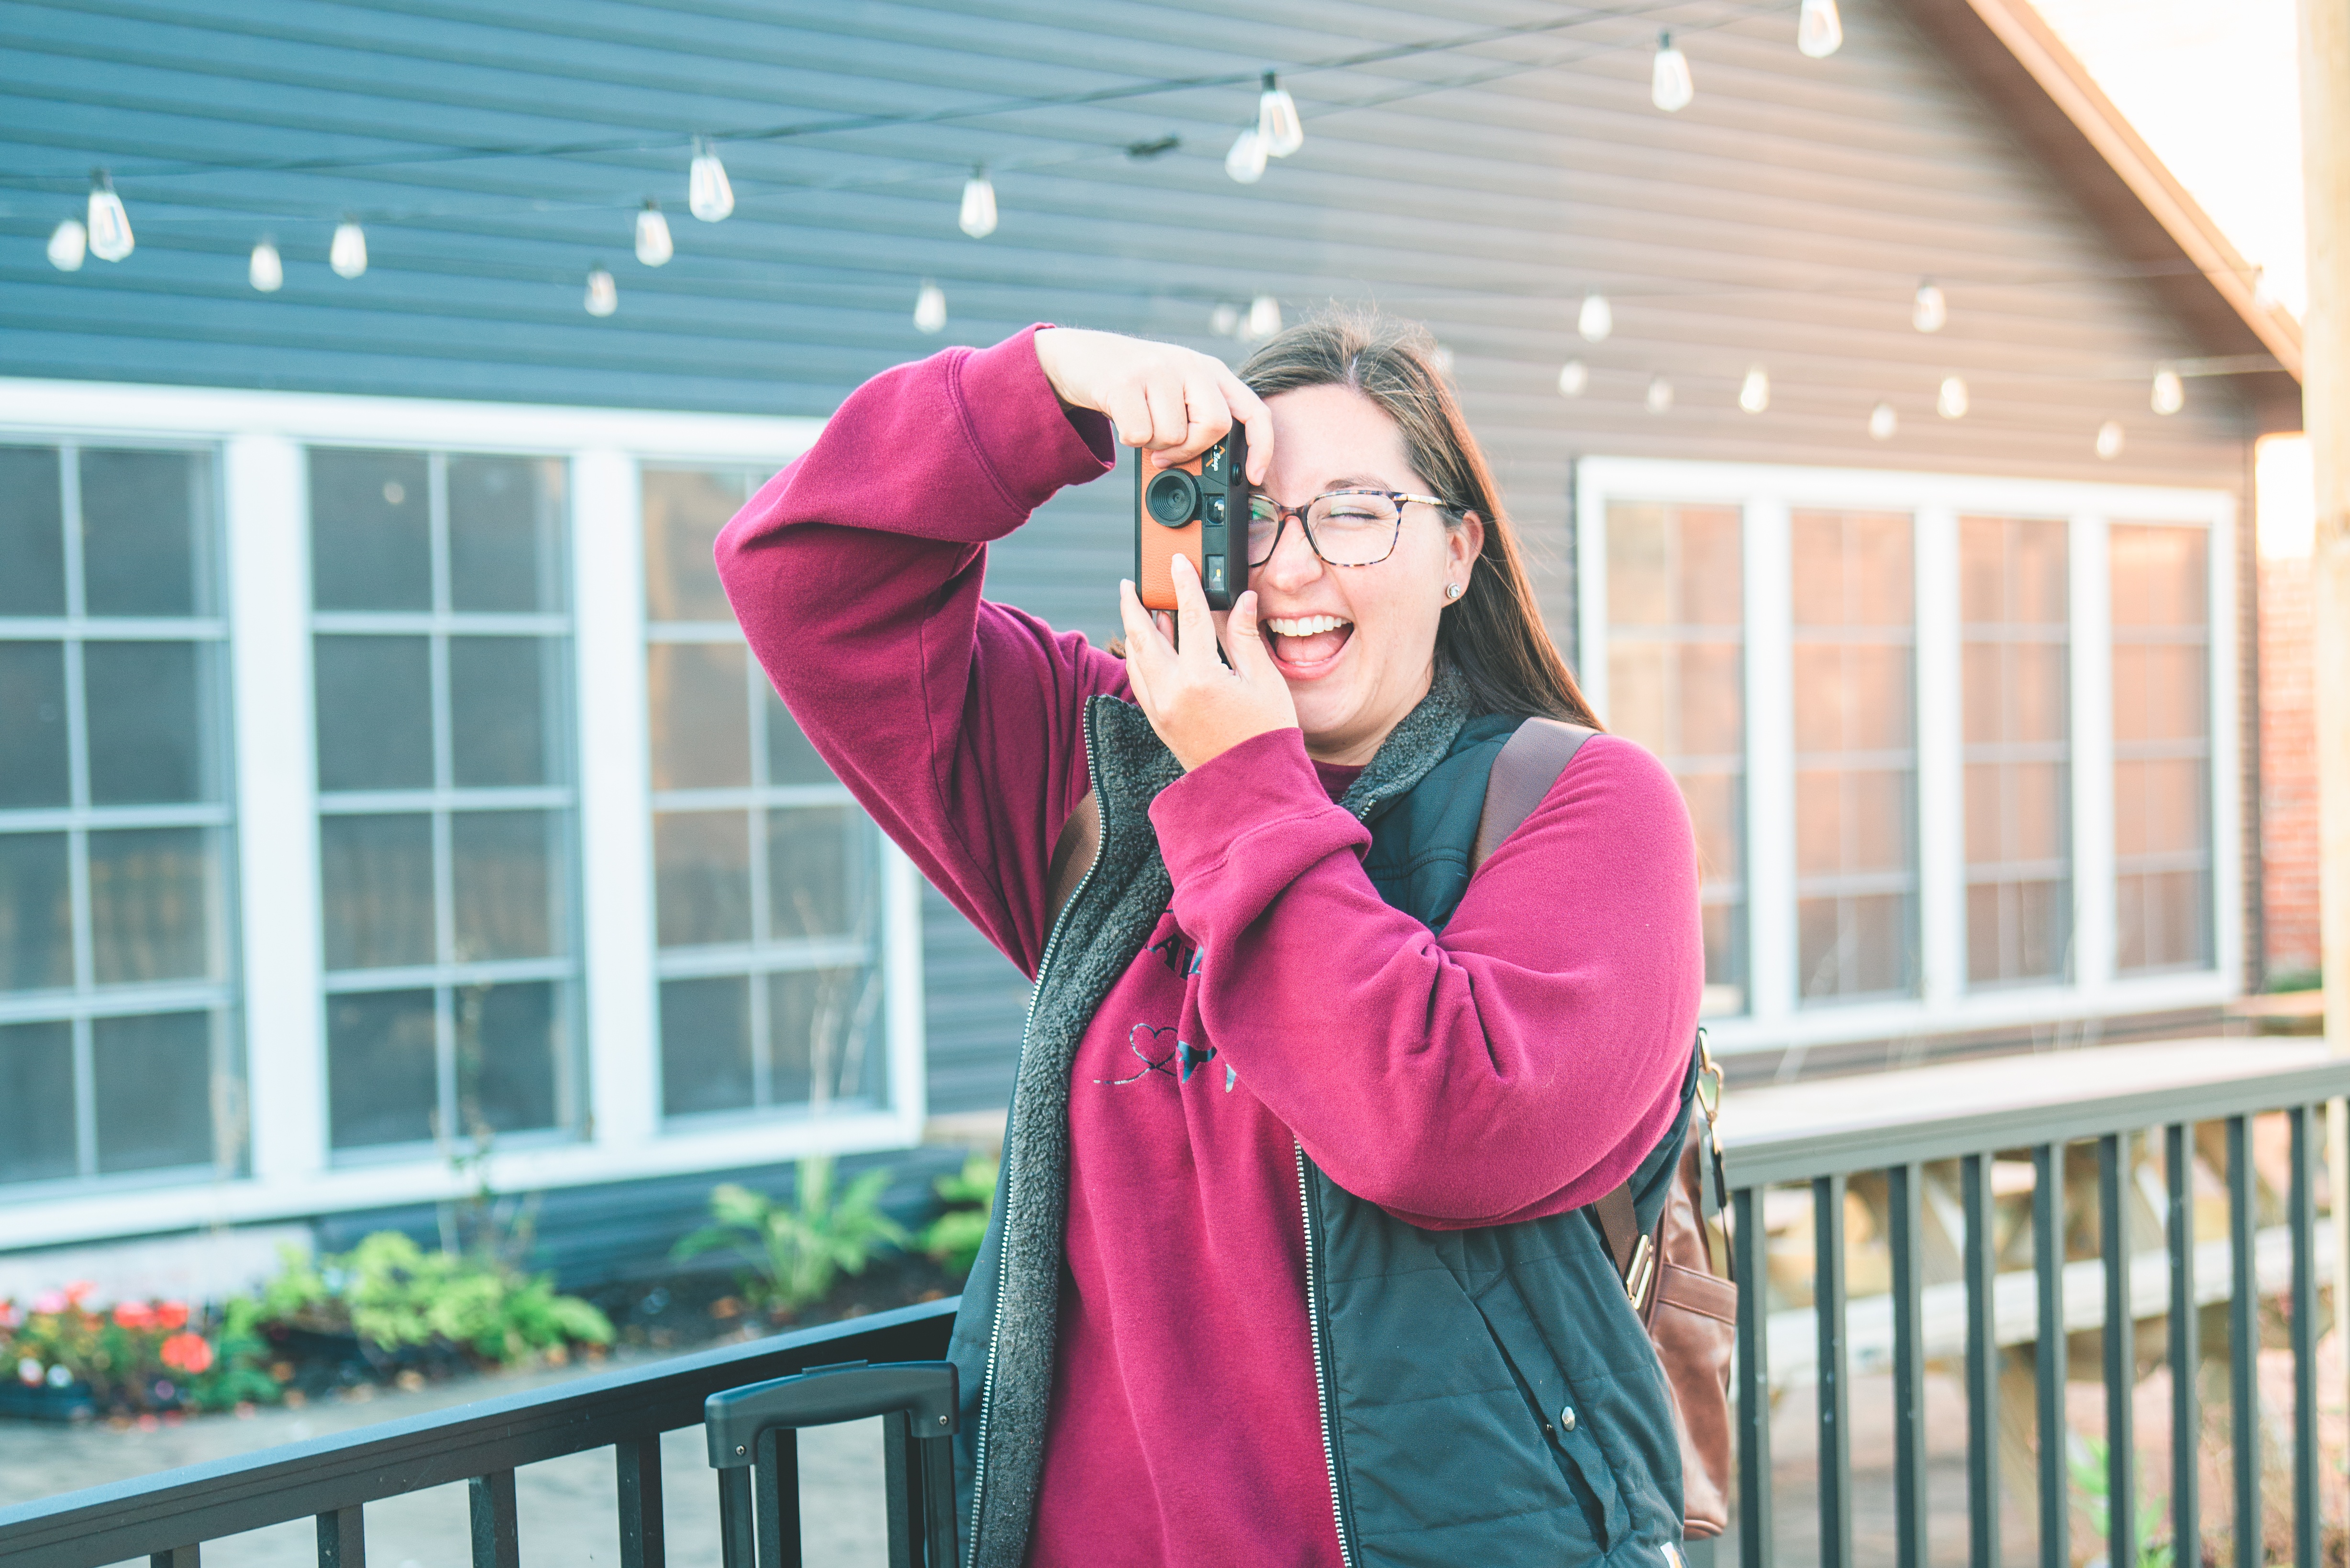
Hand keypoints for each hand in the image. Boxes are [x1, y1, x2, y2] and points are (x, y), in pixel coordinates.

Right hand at [1033, 327, 1271, 482]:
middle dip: (1190, 450)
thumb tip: (1209, 470)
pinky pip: (1140, 434)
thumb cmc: (1134, 385)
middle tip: (1165, 452)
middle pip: (1215, 426)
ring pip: (1173, 435)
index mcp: (1210, 371)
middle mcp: (1190, 365)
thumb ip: (1197, 418)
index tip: (1254, 477)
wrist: (1080, 356)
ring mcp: (1158, 369)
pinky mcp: (1126, 381)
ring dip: (1152, 443)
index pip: (1253, 410)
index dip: (1261, 447)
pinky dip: (1130, 439)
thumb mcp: (1175, 392)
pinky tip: (1122, 417)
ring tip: (1139, 421)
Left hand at [1117, 555, 1297, 770]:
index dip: (1184, 584)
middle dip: (1135, 605)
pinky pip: (1140, 681)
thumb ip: (1246, 637)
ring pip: (1135, 659)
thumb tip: (1241, 599)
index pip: (1188, 617)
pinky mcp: (1158, 723)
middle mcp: (1171, 693)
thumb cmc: (1267, 737)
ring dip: (1134, 631)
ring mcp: (1160, 710)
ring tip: (1140, 610)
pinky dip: (1140, 658)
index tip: (1178, 562)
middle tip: (1132, 583)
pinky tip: (1150, 647)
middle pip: (1143, 636)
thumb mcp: (1265, 682)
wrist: (1253, 790)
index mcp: (1200, 679)